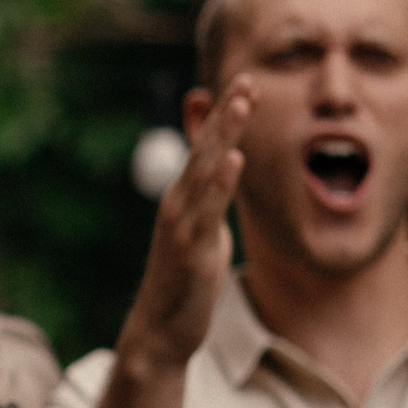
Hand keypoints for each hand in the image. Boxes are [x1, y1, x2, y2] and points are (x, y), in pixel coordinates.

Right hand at [113, 77, 253, 371]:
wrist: (161, 330)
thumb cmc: (184, 282)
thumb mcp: (200, 230)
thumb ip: (210, 197)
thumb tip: (224, 167)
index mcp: (184, 199)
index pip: (205, 148)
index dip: (224, 115)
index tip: (246, 81)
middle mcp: (177, 204)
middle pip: (204, 149)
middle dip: (226, 113)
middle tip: (247, 78)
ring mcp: (181, 225)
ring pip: (203, 171)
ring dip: (223, 135)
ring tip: (242, 104)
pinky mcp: (189, 249)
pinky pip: (206, 210)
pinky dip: (219, 183)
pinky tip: (233, 159)